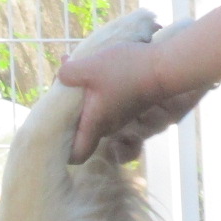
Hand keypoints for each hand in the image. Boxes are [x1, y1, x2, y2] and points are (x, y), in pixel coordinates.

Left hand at [58, 38, 210, 164]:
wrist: (164, 66)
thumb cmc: (125, 70)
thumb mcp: (88, 67)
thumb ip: (68, 74)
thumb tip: (61, 74)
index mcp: (96, 123)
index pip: (77, 155)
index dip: (65, 151)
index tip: (57, 136)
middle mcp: (109, 126)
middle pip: (84, 130)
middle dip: (71, 114)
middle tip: (62, 91)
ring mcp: (122, 116)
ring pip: (96, 114)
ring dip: (86, 99)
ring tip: (79, 73)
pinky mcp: (131, 104)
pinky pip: (108, 104)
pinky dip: (100, 93)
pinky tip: (97, 70)